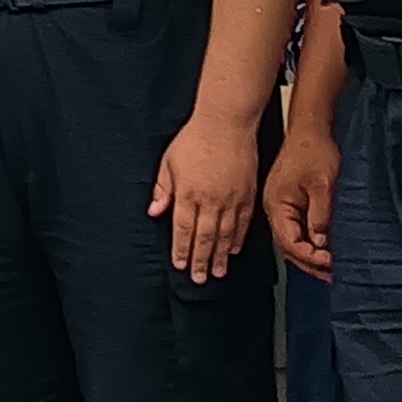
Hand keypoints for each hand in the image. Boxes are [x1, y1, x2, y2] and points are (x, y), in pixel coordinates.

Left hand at [148, 110, 261, 283]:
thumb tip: (154, 212)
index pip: (182, 230)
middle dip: (201, 261)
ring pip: (226, 235)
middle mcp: (210, 200)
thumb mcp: (169, 162)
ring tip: (218, 272)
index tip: (180, 265)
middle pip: (205, 238)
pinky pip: (243, 223)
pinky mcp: (248, 194)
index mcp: (187, 193)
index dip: (181, 250)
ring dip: (221, 256)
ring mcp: (231, 199)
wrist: (226, 122)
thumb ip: (162, 189)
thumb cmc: (195, 138)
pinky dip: (239, 238)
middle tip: (200, 279)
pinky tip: (235, 249)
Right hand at [264, 115, 338, 278]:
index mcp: (277, 205)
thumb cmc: (313, 149)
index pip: (289, 242)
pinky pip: (297, 228)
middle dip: (309, 263)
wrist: (310, 127)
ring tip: (329, 268)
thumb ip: (320, 215)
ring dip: (310, 255)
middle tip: (330, 274)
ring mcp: (281, 206)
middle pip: (288, 246)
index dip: (310, 256)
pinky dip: (310, 241)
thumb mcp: (322, 184)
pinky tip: (324, 247)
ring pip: (293, 239)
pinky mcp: (290, 202)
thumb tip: (321, 241)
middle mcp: (275, 208)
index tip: (329, 262)